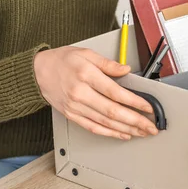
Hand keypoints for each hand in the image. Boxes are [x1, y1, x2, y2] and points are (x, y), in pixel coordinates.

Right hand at [34, 47, 157, 139]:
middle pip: (112, 112)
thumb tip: (126, 70)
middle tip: (151, 126)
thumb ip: (108, 64)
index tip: (149, 107)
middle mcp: (81, 94)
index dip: (135, 102)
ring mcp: (75, 107)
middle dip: (135, 121)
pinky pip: (93, 128)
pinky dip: (109, 133)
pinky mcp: (72, 115)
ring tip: (142, 132)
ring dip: (126, 130)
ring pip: (105, 123)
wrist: (37, 71)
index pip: (116, 93)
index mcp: (86, 76)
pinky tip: (122, 134)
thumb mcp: (86, 54)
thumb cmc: (62, 60)